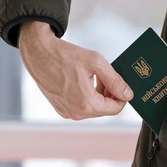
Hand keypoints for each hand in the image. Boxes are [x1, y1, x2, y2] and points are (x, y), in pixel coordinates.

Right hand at [18, 21, 133, 119]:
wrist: (39, 53)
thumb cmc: (65, 55)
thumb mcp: (96, 63)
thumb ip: (115, 80)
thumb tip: (128, 94)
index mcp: (86, 104)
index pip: (115, 109)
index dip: (122, 96)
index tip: (121, 84)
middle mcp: (76, 113)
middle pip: (104, 109)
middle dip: (109, 94)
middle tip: (106, 77)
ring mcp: (67, 112)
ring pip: (93, 108)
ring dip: (98, 95)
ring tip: (94, 77)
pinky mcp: (61, 109)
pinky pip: (81, 107)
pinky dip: (87, 96)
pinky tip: (83, 81)